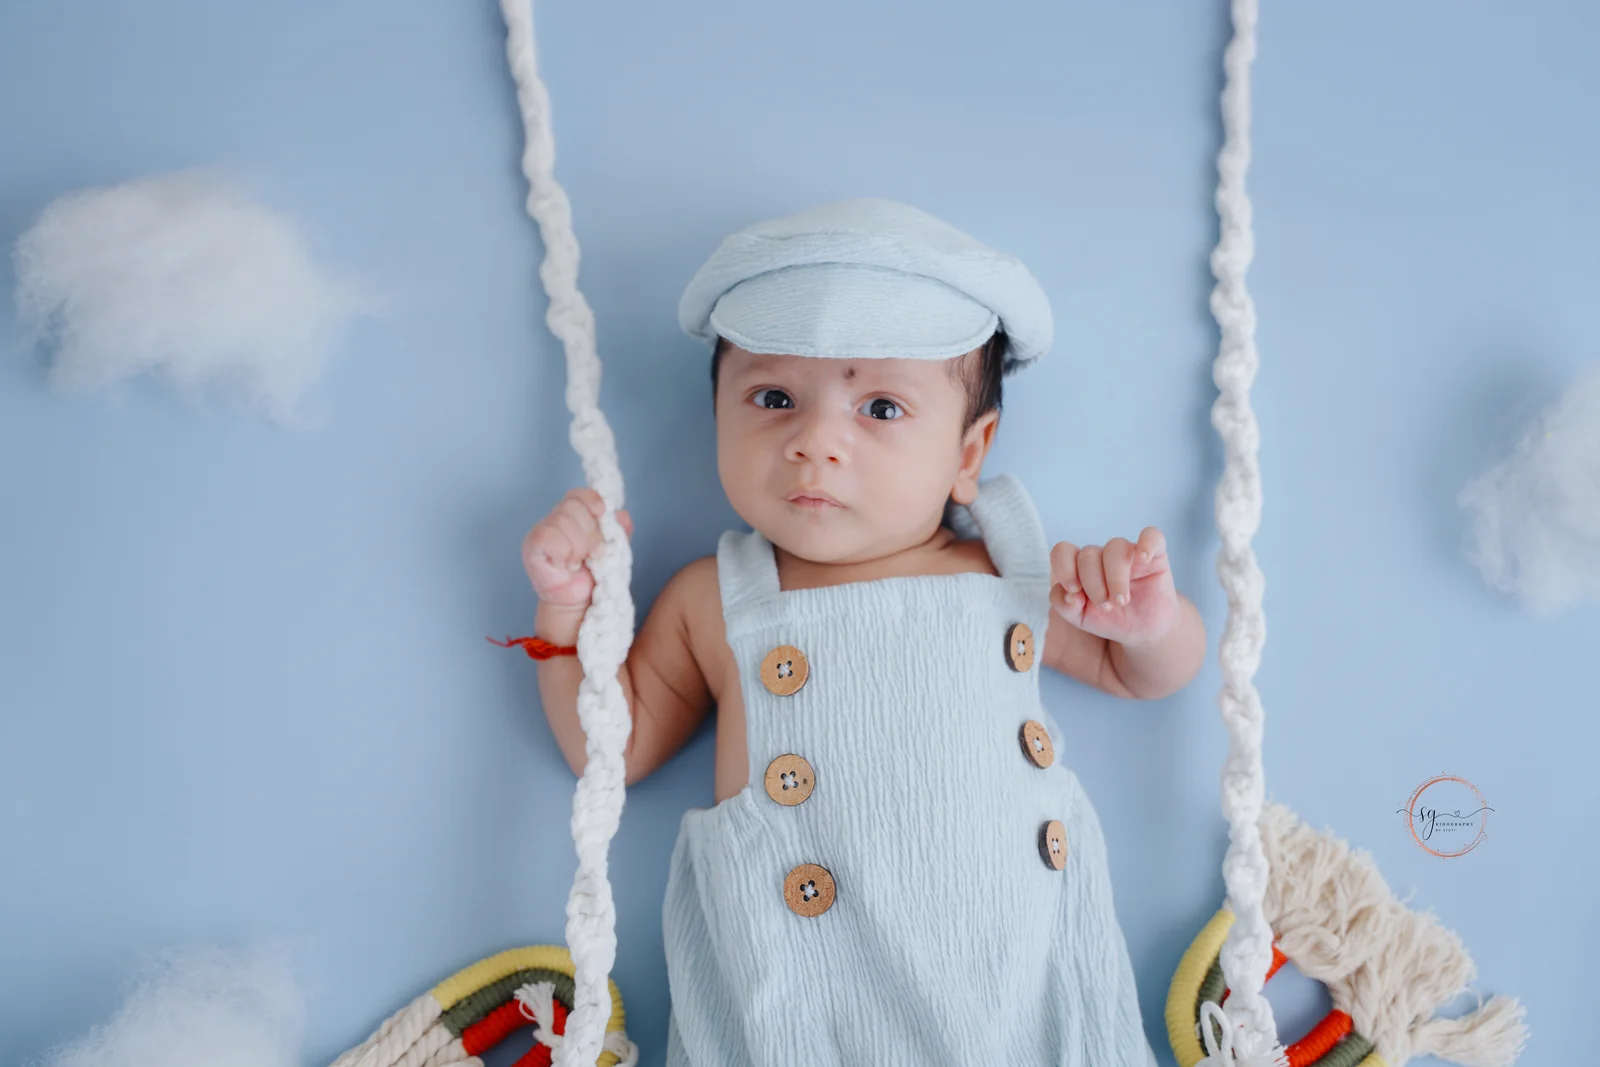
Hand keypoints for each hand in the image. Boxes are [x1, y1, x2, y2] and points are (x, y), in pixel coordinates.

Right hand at [521, 487, 632, 608]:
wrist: (580, 602)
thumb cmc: (593, 575)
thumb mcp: (612, 549)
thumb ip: (618, 530)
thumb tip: (622, 514)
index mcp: (573, 516)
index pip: (578, 494)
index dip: (592, 500)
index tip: (603, 513)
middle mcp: (554, 519)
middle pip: (573, 506)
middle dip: (591, 532)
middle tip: (593, 554)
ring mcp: (541, 531)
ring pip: (564, 521)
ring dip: (579, 547)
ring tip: (579, 563)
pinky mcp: (532, 546)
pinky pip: (551, 538)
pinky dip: (564, 553)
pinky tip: (565, 566)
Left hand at [1049, 527, 1177, 646]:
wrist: (1142, 630)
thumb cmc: (1109, 619)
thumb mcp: (1080, 618)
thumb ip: (1064, 606)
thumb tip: (1068, 593)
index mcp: (1079, 566)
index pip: (1063, 551)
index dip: (1064, 568)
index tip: (1074, 591)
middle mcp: (1102, 555)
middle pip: (1088, 554)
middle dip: (1094, 585)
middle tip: (1106, 607)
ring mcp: (1128, 552)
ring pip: (1115, 547)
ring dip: (1116, 577)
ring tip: (1122, 601)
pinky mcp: (1155, 554)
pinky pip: (1151, 536)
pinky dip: (1147, 544)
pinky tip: (1143, 559)